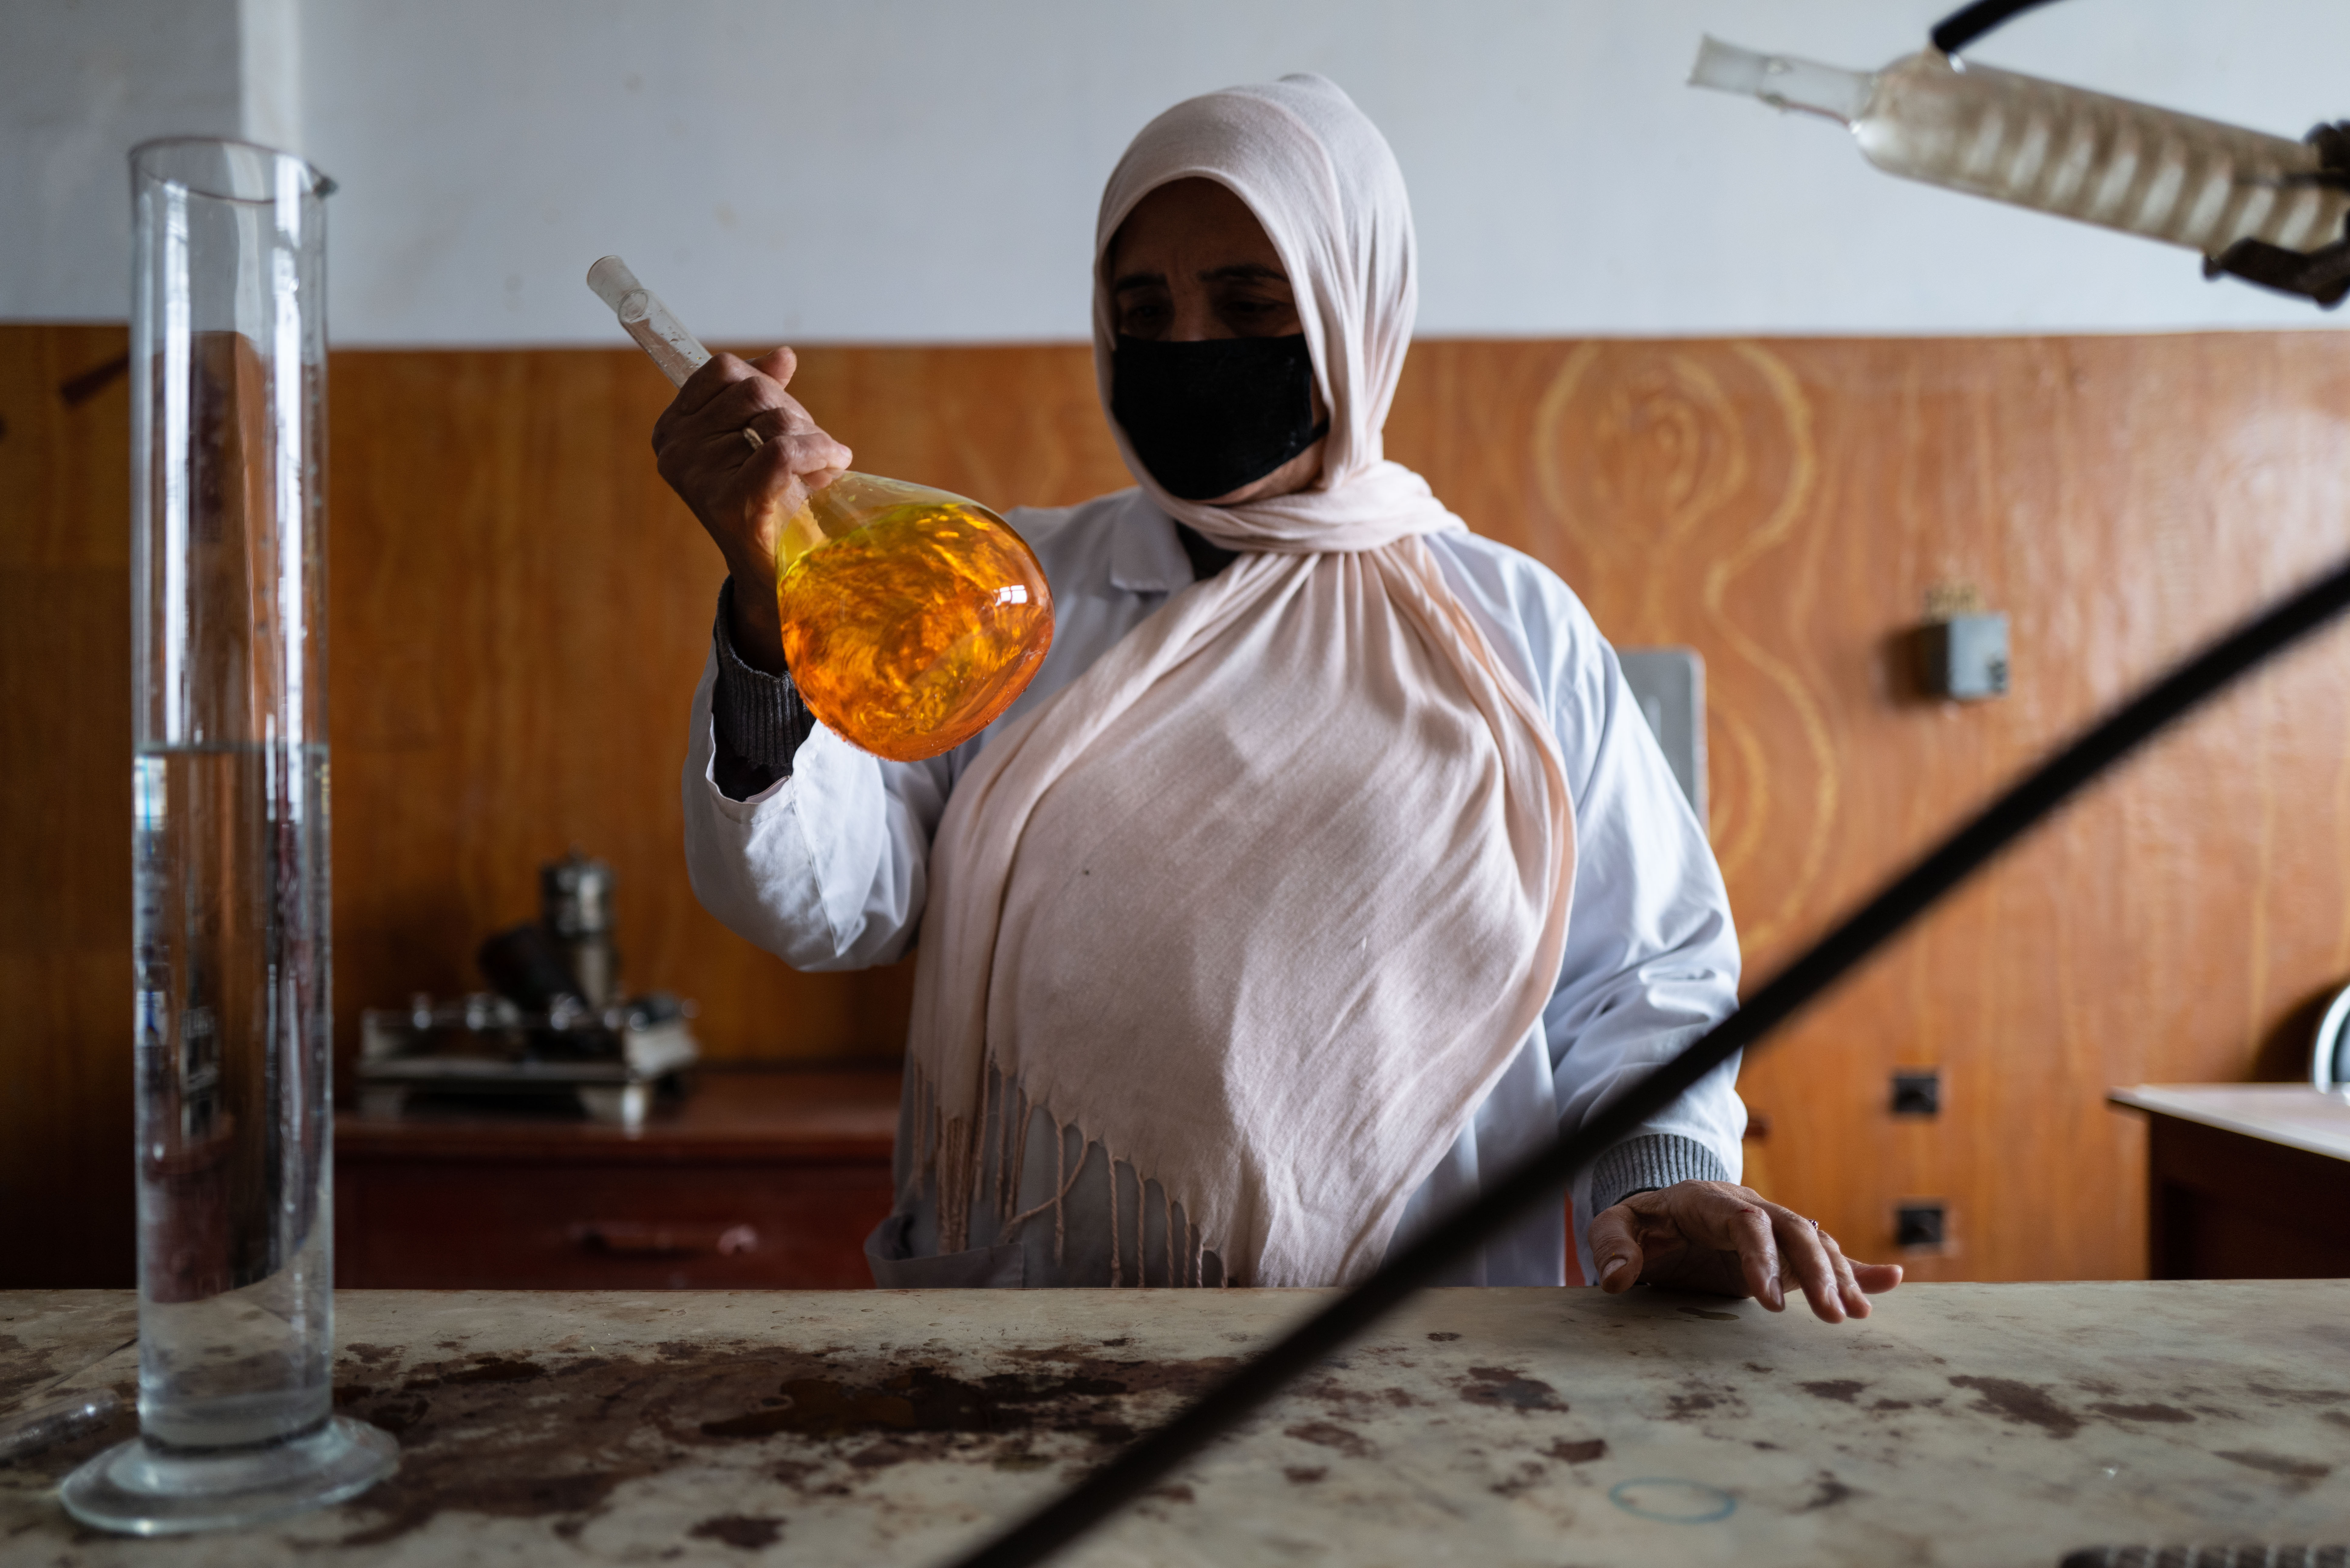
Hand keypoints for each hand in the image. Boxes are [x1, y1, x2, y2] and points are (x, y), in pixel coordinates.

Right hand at [652, 347, 852, 673]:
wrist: (776, 573)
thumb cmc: (772, 500)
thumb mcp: (763, 437)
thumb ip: (764, 393)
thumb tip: (782, 355)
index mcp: (674, 429)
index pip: (724, 370)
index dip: (767, 382)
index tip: (786, 415)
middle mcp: (677, 451)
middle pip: (753, 391)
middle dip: (794, 414)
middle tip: (813, 447)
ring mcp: (699, 477)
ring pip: (774, 420)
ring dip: (814, 438)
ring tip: (820, 467)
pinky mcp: (730, 504)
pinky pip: (783, 453)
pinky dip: (819, 452)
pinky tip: (834, 465)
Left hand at [1589, 1180, 1901, 1323]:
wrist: (1663, 1215)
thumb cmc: (1640, 1224)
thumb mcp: (1614, 1226)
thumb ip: (1611, 1245)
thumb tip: (1617, 1278)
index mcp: (1709, 1201)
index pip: (1744, 1223)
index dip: (1760, 1258)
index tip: (1767, 1301)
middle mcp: (1750, 1209)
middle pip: (1794, 1231)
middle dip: (1816, 1272)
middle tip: (1833, 1316)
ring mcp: (1772, 1229)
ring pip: (1815, 1244)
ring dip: (1839, 1277)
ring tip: (1856, 1315)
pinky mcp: (1784, 1252)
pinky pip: (1825, 1255)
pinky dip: (1857, 1269)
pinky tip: (1889, 1282)